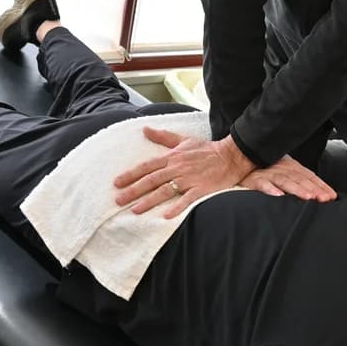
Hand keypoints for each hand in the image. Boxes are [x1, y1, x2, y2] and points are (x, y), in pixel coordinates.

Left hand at [113, 129, 254, 218]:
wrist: (230, 156)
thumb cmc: (206, 149)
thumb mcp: (183, 140)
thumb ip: (163, 136)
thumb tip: (145, 129)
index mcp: (172, 157)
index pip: (147, 166)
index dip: (131, 174)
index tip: (116, 183)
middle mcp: (177, 168)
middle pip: (151, 180)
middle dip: (133, 190)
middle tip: (118, 200)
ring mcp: (189, 179)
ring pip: (165, 190)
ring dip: (149, 200)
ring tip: (135, 210)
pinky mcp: (201, 189)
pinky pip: (187, 199)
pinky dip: (176, 207)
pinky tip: (165, 216)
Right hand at [240, 155, 337, 201]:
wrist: (234, 163)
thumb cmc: (259, 171)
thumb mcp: (280, 172)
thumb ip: (295, 181)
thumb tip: (314, 194)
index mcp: (289, 166)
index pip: (308, 176)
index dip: (321, 186)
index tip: (332, 196)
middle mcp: (280, 167)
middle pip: (300, 178)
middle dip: (314, 188)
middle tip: (325, 198)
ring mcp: (267, 173)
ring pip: (285, 180)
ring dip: (297, 189)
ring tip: (308, 197)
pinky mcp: (253, 179)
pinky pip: (262, 184)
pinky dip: (270, 189)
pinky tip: (278, 195)